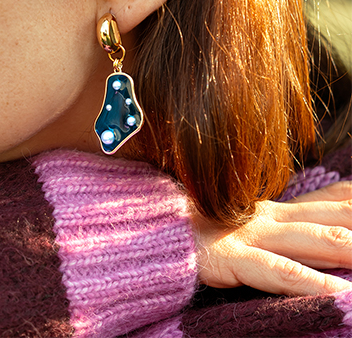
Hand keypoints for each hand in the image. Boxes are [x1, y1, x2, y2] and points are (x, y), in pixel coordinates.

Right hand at [192, 181, 351, 295]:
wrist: (159, 231)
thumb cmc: (202, 229)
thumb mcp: (245, 223)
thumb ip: (283, 225)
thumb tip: (321, 226)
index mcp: (275, 210)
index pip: (327, 200)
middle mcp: (268, 217)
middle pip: (329, 217)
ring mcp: (250, 235)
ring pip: (312, 239)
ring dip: (349, 247)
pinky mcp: (231, 256)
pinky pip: (277, 270)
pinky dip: (312, 282)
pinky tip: (340, 293)